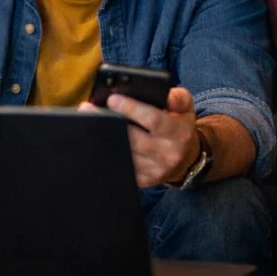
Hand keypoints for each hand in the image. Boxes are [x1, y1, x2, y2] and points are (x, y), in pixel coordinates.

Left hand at [84, 87, 199, 187]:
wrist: (186, 159)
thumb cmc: (180, 127)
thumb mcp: (186, 109)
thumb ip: (178, 98)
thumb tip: (166, 94)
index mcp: (178, 132)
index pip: (154, 120)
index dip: (132, 109)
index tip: (112, 99)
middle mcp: (167, 153)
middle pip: (133, 139)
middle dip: (110, 123)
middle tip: (89, 109)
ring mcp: (155, 170)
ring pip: (124, 154)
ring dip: (104, 139)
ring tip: (89, 123)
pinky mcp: (144, 181)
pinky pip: (122, 167)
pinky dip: (108, 155)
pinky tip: (97, 143)